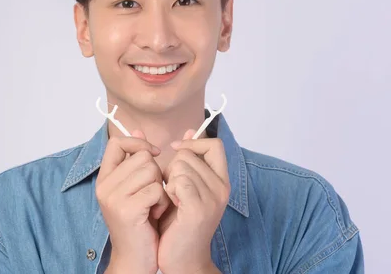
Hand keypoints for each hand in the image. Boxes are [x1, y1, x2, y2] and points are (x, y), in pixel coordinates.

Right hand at [97, 130, 170, 273]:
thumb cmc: (139, 222)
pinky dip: (162, 203)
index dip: (138, 143)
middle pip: (141, 157)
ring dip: (160, 189)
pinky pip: (156, 190)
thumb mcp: (134, 187)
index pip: (117, 142)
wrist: (135, 259)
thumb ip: (134, 159)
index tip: (154, 153)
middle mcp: (104, 185)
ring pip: (151, 171)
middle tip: (151, 195)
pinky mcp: (127, 209)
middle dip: (155, 173)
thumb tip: (137, 127)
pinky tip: (155, 216)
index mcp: (104, 177)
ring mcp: (113, 197)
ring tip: (153, 206)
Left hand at [157, 130, 229, 273]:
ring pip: (180, 166)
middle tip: (172, 190)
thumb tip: (188, 130)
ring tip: (172, 200)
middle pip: (190, 154)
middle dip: (172, 167)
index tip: (177, 151)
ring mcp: (212, 199)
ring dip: (168, 180)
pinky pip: (178, 181)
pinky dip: (168, 191)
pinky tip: (170, 205)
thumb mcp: (186, 186)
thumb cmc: (179, 223)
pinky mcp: (198, 209)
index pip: (214, 144)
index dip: (194, 142)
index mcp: (221, 180)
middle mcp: (222, 188)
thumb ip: (189, 160)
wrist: (182, 260)